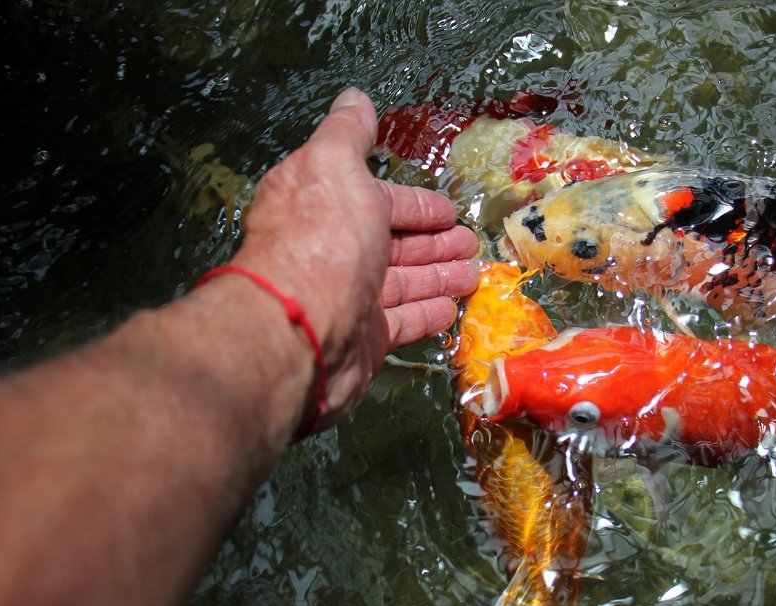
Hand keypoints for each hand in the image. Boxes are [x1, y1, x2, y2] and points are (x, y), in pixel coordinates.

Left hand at [231, 88, 478, 430]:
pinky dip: (428, 313)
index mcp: (322, 204)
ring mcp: (347, 296)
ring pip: (402, 281)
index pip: (376, 200)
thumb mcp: (334, 166)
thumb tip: (355, 98)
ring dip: (438, 276)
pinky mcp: (362, 338)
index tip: (449, 210)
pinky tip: (452, 308)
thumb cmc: (322, 240)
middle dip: (433, 241)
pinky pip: (402, 320)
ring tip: (473, 275)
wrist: (302, 330)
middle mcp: (331, 249)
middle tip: (470, 244)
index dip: (414, 204)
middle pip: (391, 242)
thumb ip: (348, 133)